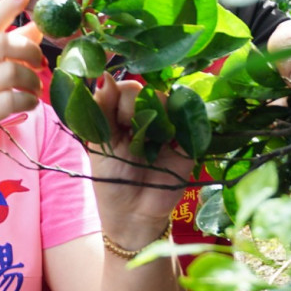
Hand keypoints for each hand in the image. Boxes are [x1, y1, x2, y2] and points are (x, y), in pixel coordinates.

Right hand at [0, 0, 43, 169]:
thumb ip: (11, 49)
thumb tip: (39, 26)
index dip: (7, 5)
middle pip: (3, 43)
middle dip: (29, 51)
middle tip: (40, 63)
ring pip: (11, 72)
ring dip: (32, 80)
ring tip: (33, 89)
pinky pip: (13, 100)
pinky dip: (28, 102)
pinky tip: (27, 104)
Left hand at [88, 77, 191, 247]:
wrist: (132, 215)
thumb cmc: (110, 179)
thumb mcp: (100, 142)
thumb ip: (101, 109)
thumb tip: (104, 75)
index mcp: (119, 115)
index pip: (123, 87)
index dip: (117, 97)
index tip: (113, 119)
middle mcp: (145, 116)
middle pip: (144, 90)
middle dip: (132, 107)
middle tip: (128, 131)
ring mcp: (168, 127)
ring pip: (166, 100)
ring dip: (154, 115)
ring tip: (146, 140)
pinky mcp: (189, 141)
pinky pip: (190, 118)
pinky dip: (179, 123)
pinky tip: (168, 139)